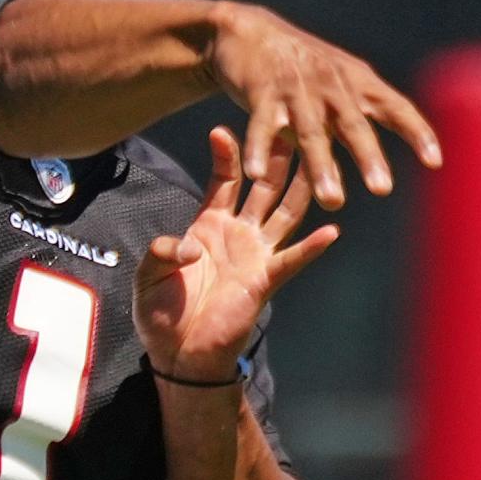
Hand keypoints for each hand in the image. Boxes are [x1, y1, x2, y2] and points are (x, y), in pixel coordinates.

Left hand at [133, 127, 339, 382]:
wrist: (178, 355)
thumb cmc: (163, 313)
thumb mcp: (149, 272)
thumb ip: (163, 250)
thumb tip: (189, 246)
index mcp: (209, 224)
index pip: (225, 179)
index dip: (226, 154)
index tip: (221, 128)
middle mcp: (238, 233)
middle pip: (264, 185)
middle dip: (277, 156)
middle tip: (291, 123)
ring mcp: (255, 255)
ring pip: (285, 212)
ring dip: (301, 187)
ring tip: (321, 160)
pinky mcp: (264, 281)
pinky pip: (292, 260)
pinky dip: (312, 246)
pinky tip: (331, 230)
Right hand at [206, 3, 441, 208]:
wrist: (251, 32)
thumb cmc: (302, 71)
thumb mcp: (336, 90)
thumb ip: (355, 127)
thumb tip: (381, 179)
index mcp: (356, 83)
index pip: (395, 107)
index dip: (416, 131)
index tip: (435, 161)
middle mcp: (331, 83)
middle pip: (353, 122)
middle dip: (368, 154)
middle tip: (382, 188)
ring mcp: (296, 86)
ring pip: (310, 129)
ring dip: (321, 164)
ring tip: (332, 200)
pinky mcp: (261, 90)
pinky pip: (262, 123)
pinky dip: (259, 147)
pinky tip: (257, 173)